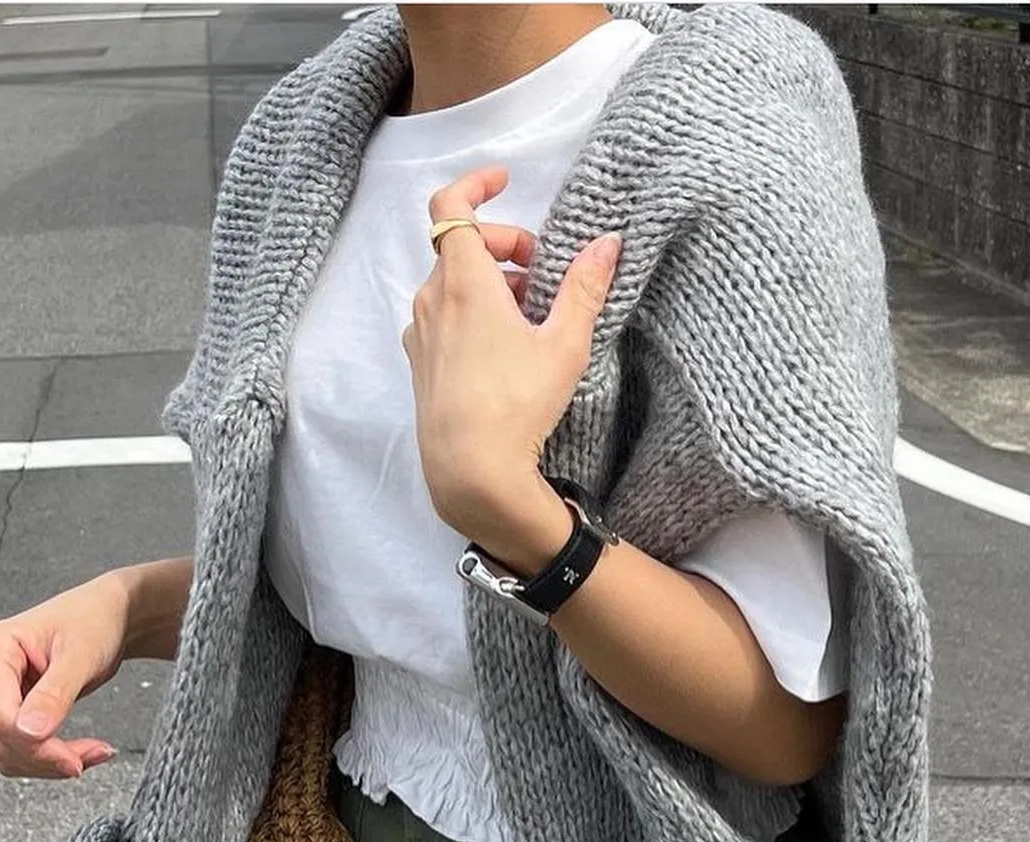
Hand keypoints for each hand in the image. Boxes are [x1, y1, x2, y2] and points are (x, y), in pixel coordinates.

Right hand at [0, 574, 129, 779]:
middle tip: (94, 755)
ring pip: (5, 750)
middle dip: (48, 757)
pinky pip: (14, 747)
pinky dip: (46, 757)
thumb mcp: (81, 656)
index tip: (76, 759)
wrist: (102, 616)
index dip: (36, 746)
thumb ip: (55, 694)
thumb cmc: (92, 622)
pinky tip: (78, 750)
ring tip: (94, 752)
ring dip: (49, 762)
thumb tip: (30, 733)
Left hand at [400, 164, 621, 548]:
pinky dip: (471, 314)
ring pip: (452, 286)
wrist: (470, 472)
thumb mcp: (564, 344)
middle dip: (504, 246)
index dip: (475, 184)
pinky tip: (503, 348)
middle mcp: (432, 301)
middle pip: (461, 247)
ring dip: (490, 284)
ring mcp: (420, 334)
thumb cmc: (517, 405)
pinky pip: (443, 319)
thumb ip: (585, 288)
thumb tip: (609, 243)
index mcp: (463, 282)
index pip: (451, 206)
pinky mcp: (420, 365)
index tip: (504, 180)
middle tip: (542, 272)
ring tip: (530, 317)